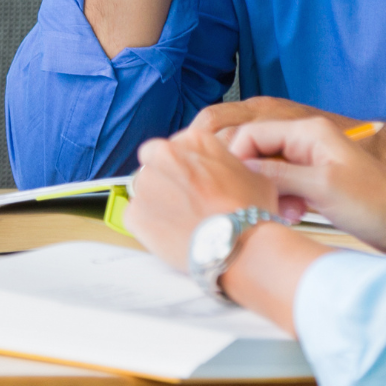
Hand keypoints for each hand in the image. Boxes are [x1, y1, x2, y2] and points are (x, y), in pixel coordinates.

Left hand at [122, 126, 278, 272]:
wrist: (239, 245)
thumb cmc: (251, 211)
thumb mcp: (252, 174)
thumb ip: (227, 165)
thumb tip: (223, 173)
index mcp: (194, 140)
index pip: (176, 146)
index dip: (182, 166)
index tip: (191, 183)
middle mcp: (164, 155)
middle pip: (153, 161)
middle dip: (163, 178)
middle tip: (182, 201)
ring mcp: (146, 183)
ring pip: (143, 189)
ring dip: (156, 202)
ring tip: (180, 223)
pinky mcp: (134, 212)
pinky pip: (135, 216)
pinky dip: (149, 226)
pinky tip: (171, 236)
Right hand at [214, 114, 385, 249]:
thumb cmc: (373, 203)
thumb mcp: (320, 186)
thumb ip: (275, 174)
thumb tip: (238, 169)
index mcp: (307, 131)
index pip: (251, 134)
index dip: (238, 160)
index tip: (239, 189)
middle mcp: (306, 140)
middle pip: (257, 152)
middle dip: (255, 179)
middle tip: (266, 203)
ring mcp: (309, 160)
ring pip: (267, 172)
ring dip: (269, 193)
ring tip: (287, 213)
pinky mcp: (313, 180)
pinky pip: (281, 186)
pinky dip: (281, 201)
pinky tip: (295, 215)